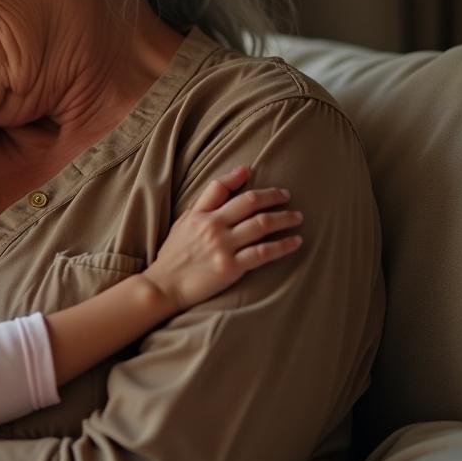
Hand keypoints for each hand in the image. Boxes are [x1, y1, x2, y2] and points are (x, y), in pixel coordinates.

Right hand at [144, 165, 302, 312]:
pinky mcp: (231, 267)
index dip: (237, 177)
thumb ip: (201, 207)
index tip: (253, 173)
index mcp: (199, 215)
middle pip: (249, 202)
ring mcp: (222, 246)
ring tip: (297, 217)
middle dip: (273, 196)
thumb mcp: (181, 225)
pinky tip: (296, 242)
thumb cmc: (172, 257)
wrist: (164, 287)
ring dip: (284, 218)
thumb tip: (221, 191)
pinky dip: (283, 245)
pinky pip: (263, 252)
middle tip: (286, 196)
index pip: (220, 187)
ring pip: (261, 224)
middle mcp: (212, 226)